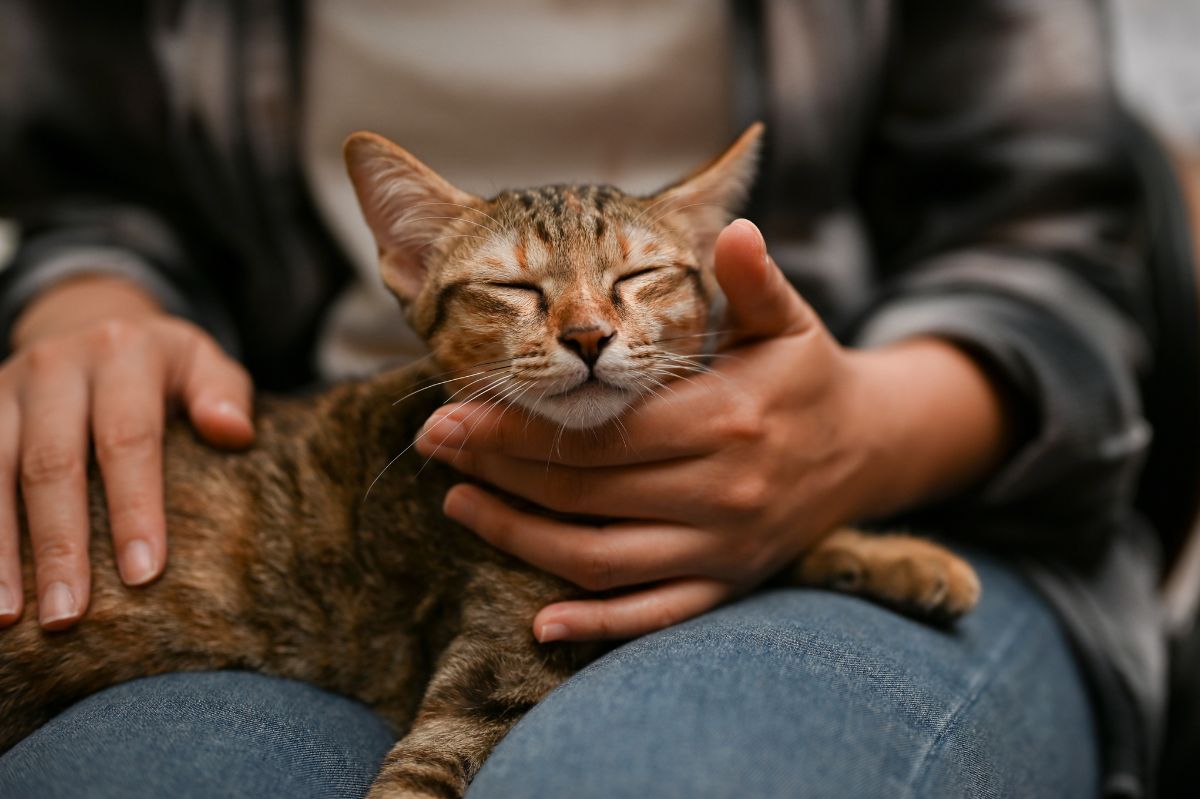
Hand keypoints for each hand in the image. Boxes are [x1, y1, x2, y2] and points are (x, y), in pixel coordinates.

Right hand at [0, 275, 253, 629]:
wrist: (89, 317)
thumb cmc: (161, 365)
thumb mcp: (203, 363)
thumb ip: (224, 393)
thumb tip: (234, 432)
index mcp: (123, 354)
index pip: (129, 438)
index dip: (135, 508)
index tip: (144, 574)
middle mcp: (56, 366)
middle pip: (53, 464)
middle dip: (60, 545)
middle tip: (69, 615)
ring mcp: (5, 387)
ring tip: (10, 617)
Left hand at [417, 221, 1008, 641]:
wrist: (867, 449)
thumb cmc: (805, 375)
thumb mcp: (787, 320)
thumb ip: (752, 280)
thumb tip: (731, 230)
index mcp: (728, 419)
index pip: (602, 431)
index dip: (522, 428)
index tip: (454, 413)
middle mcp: (723, 491)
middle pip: (587, 492)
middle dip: (499, 472)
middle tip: (436, 448)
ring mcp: (725, 547)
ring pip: (603, 559)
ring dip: (520, 538)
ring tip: (459, 504)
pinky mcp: (728, 584)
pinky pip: (654, 615)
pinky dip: (596, 624)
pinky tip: (539, 624)